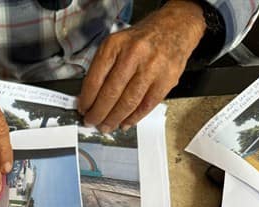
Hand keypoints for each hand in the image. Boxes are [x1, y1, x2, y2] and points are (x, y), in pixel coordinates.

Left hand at [78, 0, 205, 132]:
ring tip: (106, 126)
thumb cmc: (141, 40)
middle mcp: (133, 55)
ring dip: (114, 119)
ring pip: (128, 102)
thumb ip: (103, 68)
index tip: (82, 109)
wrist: (175, 27)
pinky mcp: (167, 79)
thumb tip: (89, 98)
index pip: (95, 79)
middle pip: (110, 93)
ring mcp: (152, 68)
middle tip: (91, 122)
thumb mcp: (116, 44)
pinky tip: (125, 123)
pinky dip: (133, 118)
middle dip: (98, 113)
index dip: (86, 99)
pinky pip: (146, 105)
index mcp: (115, 45)